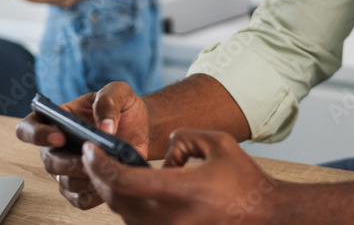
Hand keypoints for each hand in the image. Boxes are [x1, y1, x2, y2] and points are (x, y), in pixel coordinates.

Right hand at [14, 82, 149, 209]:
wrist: (142, 128)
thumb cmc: (123, 108)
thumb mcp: (118, 92)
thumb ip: (108, 102)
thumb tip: (105, 127)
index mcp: (57, 119)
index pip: (28, 127)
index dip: (36, 134)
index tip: (59, 137)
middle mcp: (56, 146)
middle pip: (48, 160)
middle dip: (67, 163)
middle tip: (87, 160)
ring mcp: (68, 168)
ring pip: (64, 182)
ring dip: (82, 180)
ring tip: (104, 171)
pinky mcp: (82, 186)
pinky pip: (79, 199)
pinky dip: (93, 195)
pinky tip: (108, 184)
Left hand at [83, 128, 282, 223]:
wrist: (264, 213)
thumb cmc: (243, 178)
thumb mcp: (217, 142)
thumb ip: (182, 138)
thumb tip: (163, 152)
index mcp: (180, 190)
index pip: (124, 179)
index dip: (100, 164)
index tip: (90, 150)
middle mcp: (170, 218)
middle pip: (116, 199)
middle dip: (98, 177)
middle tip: (92, 158)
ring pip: (123, 214)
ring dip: (112, 192)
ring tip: (110, 172)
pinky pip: (138, 224)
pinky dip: (129, 207)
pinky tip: (132, 191)